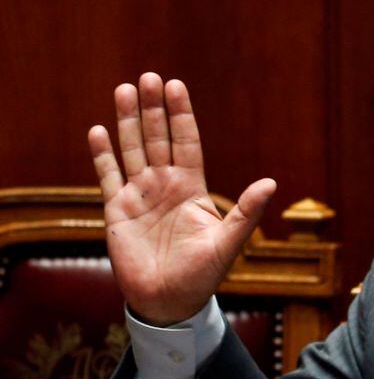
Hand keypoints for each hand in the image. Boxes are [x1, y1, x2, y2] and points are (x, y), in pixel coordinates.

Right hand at [87, 73, 275, 325]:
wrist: (169, 302)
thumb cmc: (203, 275)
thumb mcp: (229, 242)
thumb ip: (246, 212)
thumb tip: (271, 183)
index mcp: (192, 188)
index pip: (187, 142)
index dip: (181, 115)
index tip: (177, 86)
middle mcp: (165, 185)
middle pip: (157, 138)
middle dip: (153, 108)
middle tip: (148, 77)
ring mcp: (140, 196)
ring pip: (132, 149)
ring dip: (128, 121)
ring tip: (124, 90)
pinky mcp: (117, 211)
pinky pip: (108, 176)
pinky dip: (102, 154)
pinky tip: (98, 130)